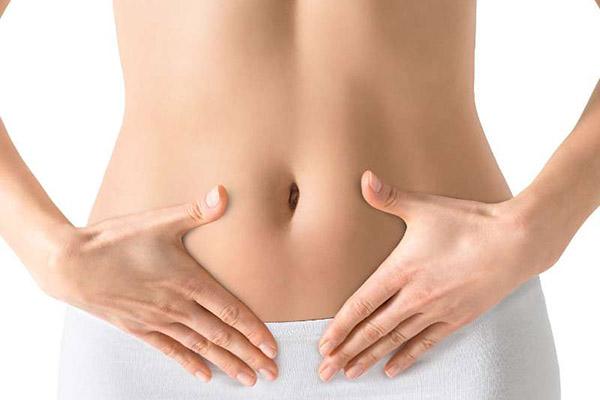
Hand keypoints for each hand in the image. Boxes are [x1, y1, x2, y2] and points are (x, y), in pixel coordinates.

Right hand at [42, 185, 277, 385]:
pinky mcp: (140, 328)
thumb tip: (223, 192)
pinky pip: (171, 351)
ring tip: (248, 380)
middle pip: (222, 336)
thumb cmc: (118, 240)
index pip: (231, 312)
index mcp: (189, 282)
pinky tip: (205, 376)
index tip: (272, 347)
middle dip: (249, 356)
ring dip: (227, 364)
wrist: (72, 265)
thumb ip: (195, 211)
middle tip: (271, 372)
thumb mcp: (159, 221)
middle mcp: (178, 307)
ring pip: (201, 348)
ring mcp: (158, 321)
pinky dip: (190, 364)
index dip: (254, 331)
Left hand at [317, 171, 553, 380]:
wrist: (515, 243)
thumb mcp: (425, 207)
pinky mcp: (456, 319)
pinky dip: (407, 358)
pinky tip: (392, 370)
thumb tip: (364, 177)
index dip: (340, 326)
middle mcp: (415, 296)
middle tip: (326, 370)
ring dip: (370, 359)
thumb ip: (389, 197)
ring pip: (395, 341)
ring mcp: (436, 311)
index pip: (361, 304)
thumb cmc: (468, 223)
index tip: (324, 344)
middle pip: (373, 330)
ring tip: (350, 374)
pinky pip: (425, 344)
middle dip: (347, 351)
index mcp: (401, 270)